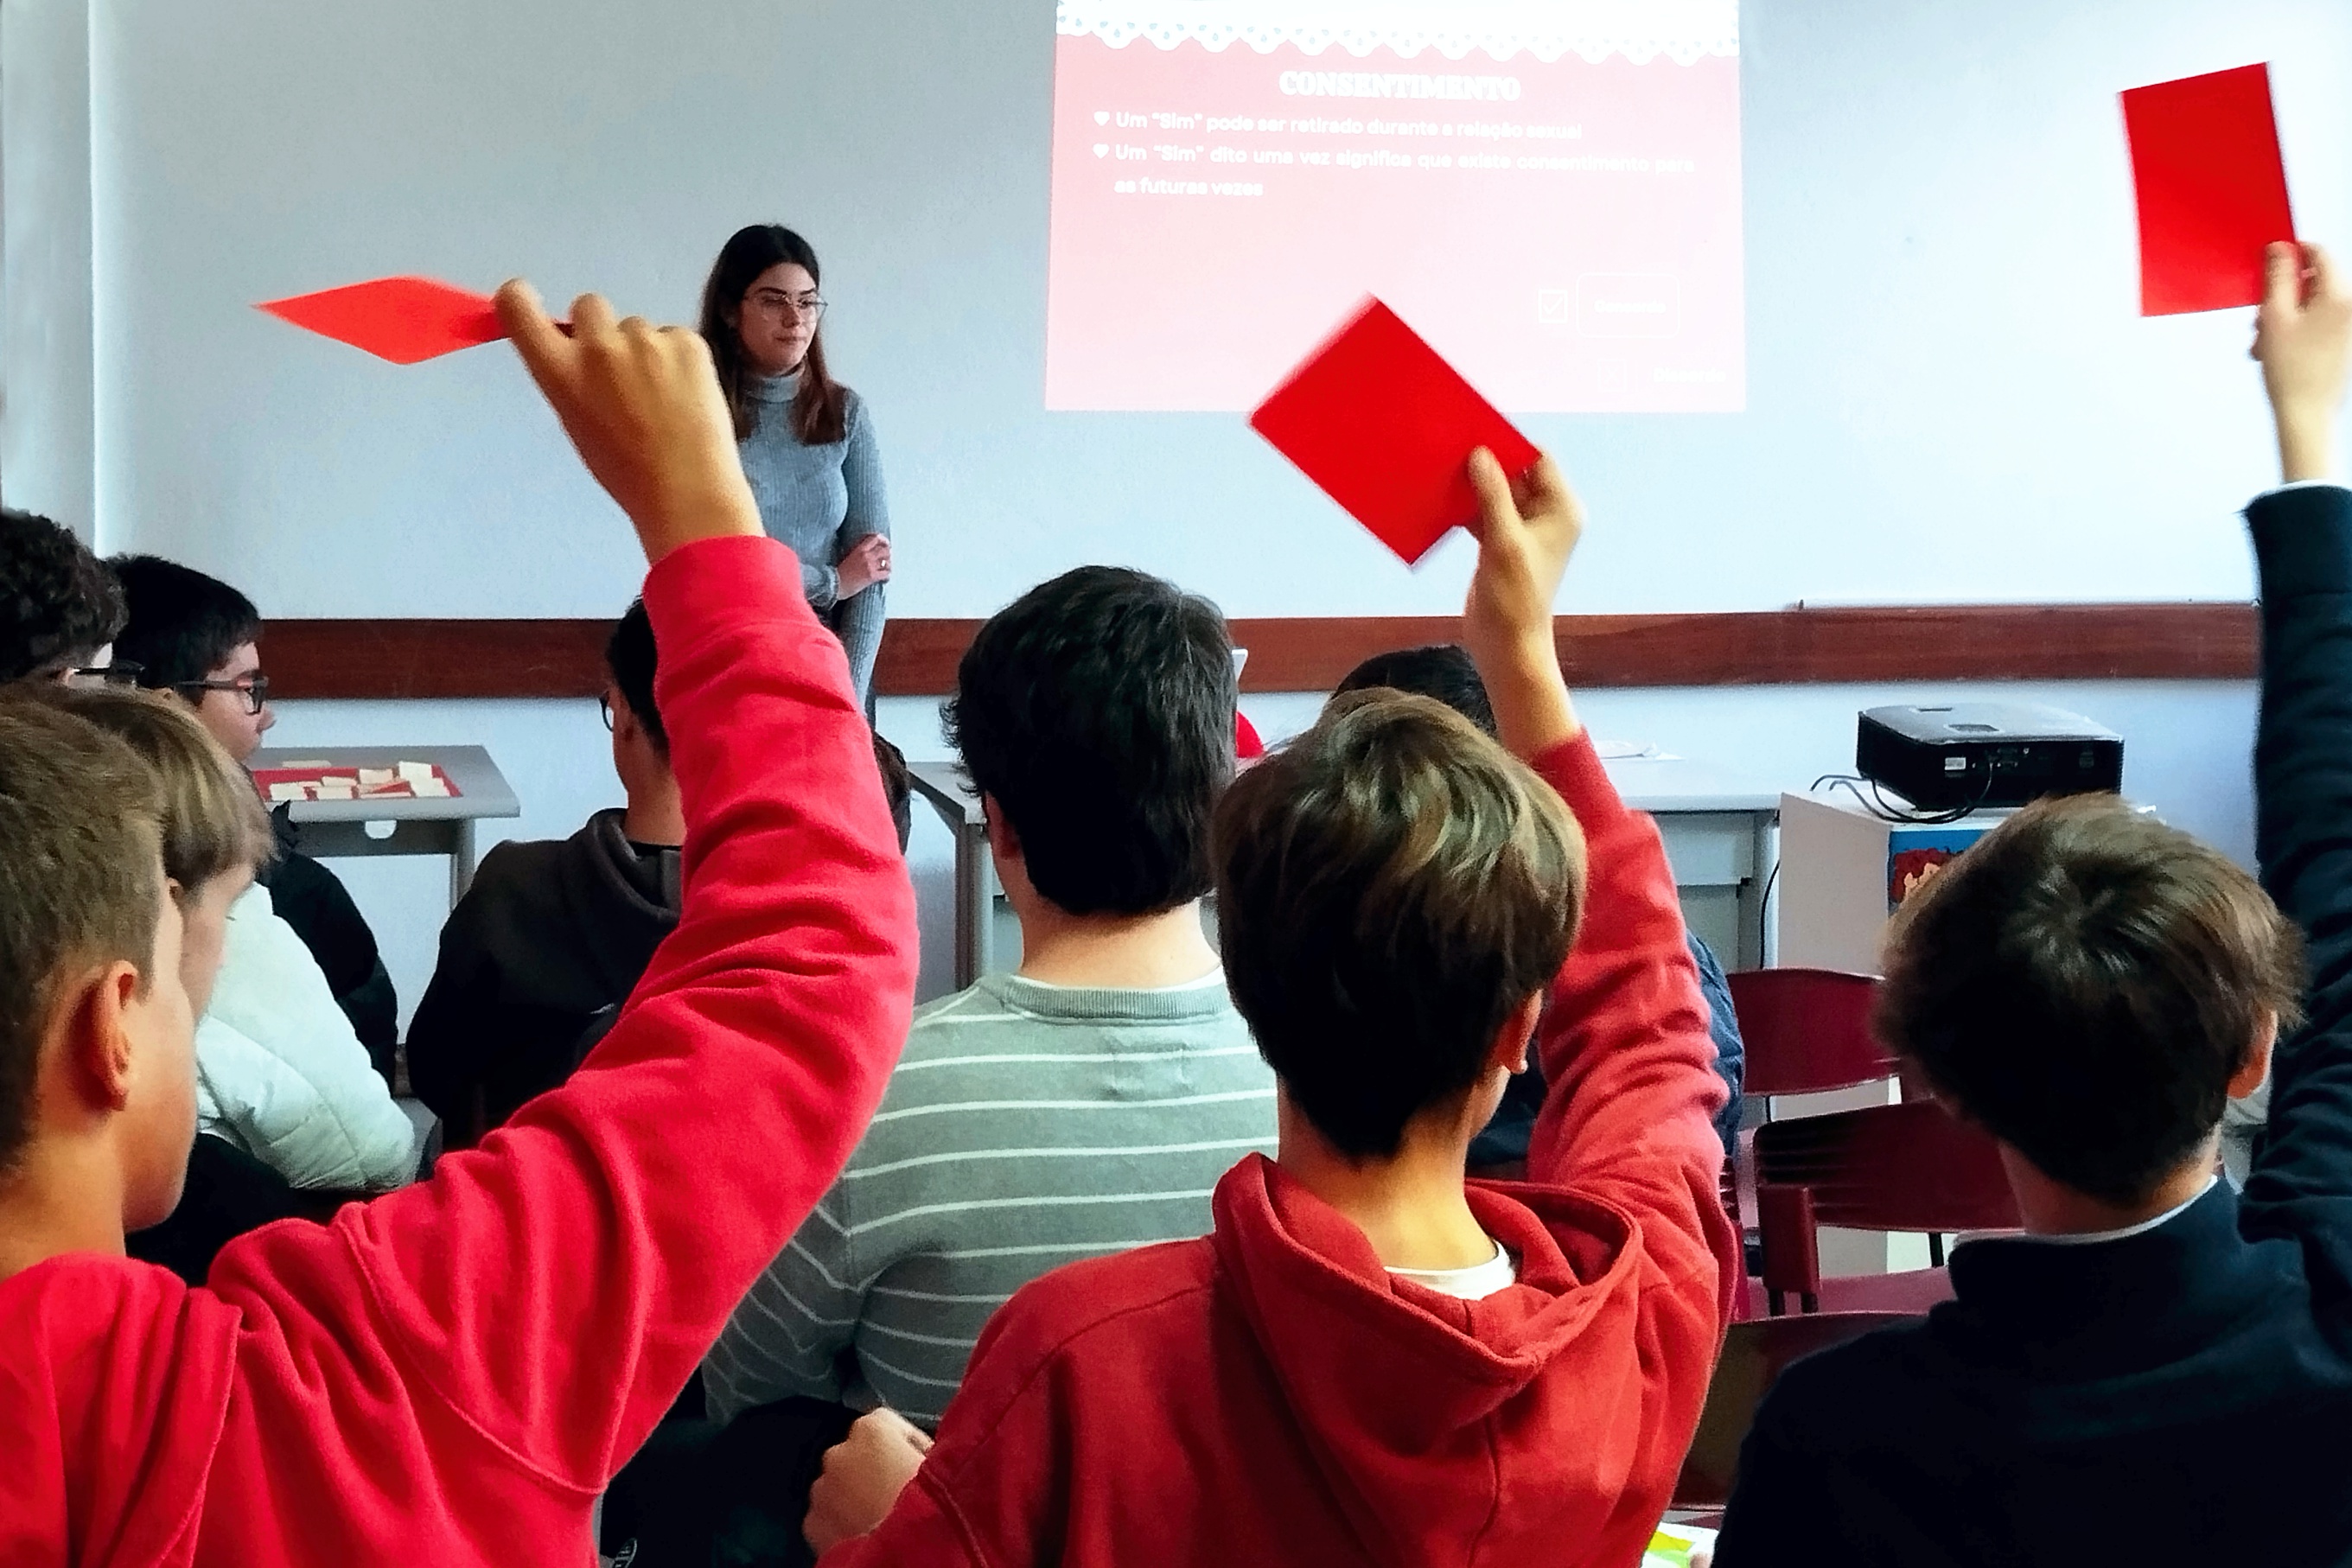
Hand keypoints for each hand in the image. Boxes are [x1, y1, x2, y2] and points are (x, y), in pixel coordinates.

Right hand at [495, 280, 762, 563]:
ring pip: (637, 328)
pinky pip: (675, 337)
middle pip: (588, 306)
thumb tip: (579, 355)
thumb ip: (571, 380)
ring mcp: (646, 339)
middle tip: (622, 372)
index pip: (518, 307)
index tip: (526, 299)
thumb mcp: (578, 424)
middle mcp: (597, 346)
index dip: (520, 298)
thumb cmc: (626, 472)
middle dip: (600, 330)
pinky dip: (680, 360)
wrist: (688, 490)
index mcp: (560, 371)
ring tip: (664, 398)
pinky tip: (689, 396)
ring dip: (645, 350)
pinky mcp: (687, 340)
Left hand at [804, 1407, 932, 1556]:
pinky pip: (827, 1515)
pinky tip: (865, 1533)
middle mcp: (838, 1453)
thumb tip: (924, 1453)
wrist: (906, 1557)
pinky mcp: (811, 1524)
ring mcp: (821, 1490)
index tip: (918, 1462)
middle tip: (900, 1494)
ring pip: (839, 1485)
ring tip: (882, 1517)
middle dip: (875, 1469)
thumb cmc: (928, 1511)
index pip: (885, 1423)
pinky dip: (841, 1522)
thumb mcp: (938, 1467)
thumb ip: (922, 1450)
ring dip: (856, 1496)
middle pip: (858, 1454)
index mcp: (872, 1431)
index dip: (905, 1443)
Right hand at [836, 533, 893, 597]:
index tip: (885, 543)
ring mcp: (870, 566)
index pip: (875, 538)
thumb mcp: (847, 556)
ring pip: (887, 560)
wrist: (834, 585)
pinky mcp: (872, 576)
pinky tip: (885, 578)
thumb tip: (867, 551)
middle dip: (887, 553)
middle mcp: (866, 555)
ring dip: (889, 564)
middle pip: (884, 549)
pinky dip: (887, 575)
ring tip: (886, 568)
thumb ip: (858, 552)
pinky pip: (886, 573)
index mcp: (859, 549)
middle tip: (887, 558)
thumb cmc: (838, 573)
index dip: (883, 540)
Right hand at [1461, 447, 1583, 756]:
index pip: (1538, 460)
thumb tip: (1480, 454)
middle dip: (1486, 463)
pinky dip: (1463, 507)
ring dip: (1471, 485)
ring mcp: (1522, 531)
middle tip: (1452, 445)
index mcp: (1561, 510)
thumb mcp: (1504, 542)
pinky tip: (1439, 498)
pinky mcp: (1499, 545)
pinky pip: (1481, 514)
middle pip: (1514, 474)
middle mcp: (1546, 516)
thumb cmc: (1515, 598)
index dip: (1510, 445)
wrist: (1506, 646)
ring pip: (1494, 493)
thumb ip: (1493, 495)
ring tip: (1441, 468)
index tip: (1478, 431)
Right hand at [2252, 242, 2349, 482]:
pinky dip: (2297, 329)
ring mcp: (2351, 326)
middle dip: (2284, 294)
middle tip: (2262, 316)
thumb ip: (2277, 277)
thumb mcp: (2274, 317)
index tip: (2272, 260)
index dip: (2291, 253)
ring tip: (2268, 340)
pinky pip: (2319, 322)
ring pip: (2314, 303)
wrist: (2306, 414)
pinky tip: (2280, 348)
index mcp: (2341, 297)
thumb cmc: (2293, 374)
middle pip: (2315, 282)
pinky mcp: (2345, 341)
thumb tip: (2280, 249)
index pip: (2319, 254)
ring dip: (2286, 315)